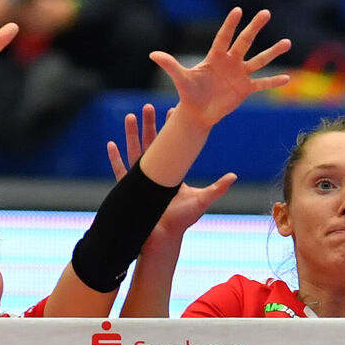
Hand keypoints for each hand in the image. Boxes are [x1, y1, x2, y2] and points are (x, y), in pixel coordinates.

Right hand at [106, 104, 234, 244]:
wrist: (163, 238)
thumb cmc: (182, 221)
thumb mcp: (202, 201)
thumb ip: (217, 188)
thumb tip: (234, 175)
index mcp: (172, 174)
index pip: (171, 146)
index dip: (171, 130)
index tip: (171, 112)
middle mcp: (157, 174)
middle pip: (151, 143)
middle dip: (149, 125)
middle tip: (147, 106)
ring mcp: (142, 181)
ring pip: (134, 152)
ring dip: (131, 134)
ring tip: (129, 116)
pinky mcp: (130, 190)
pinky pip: (120, 171)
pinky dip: (115, 158)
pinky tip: (111, 144)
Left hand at [150, 8, 290, 129]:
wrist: (197, 113)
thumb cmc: (189, 93)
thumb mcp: (180, 78)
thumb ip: (170, 64)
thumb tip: (152, 54)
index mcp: (215, 57)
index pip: (223, 37)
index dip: (230, 25)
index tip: (237, 11)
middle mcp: (230, 62)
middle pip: (244, 42)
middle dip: (254, 28)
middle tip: (265, 13)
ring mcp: (240, 75)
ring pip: (258, 60)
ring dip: (272, 52)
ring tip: (287, 42)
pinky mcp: (245, 89)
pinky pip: (262, 84)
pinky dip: (273, 82)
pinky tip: (288, 77)